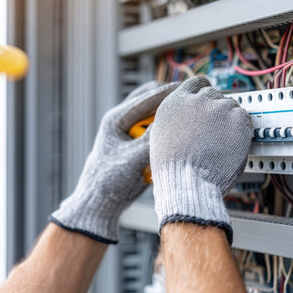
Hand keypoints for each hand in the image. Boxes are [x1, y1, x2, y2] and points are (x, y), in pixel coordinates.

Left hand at [50, 81, 178, 242]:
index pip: (146, 98)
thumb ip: (152, 141)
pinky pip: (157, 133)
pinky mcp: (138, 145)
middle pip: (152, 101)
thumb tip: (174, 124)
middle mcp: (123, 122)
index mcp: (116, 119)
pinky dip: (167, 133)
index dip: (169, 92)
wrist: (100, 203)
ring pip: (155, 117)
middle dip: (170, 100)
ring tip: (190, 116)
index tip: (190, 89)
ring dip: (169, 117)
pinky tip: (182, 136)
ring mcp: (131, 133)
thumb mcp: (132, 160)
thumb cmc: (108, 181)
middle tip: (192, 100)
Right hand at [150, 77, 252, 243]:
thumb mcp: (161, 135)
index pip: (196, 84)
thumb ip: (177, 118)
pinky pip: (245, 118)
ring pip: (231, 106)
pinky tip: (230, 145)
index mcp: (174, 102)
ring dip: (228, 121)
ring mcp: (218, 108)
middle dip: (215, 110)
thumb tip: (189, 115)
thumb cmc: (173, 167)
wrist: (186, 181)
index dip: (204, 93)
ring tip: (220, 143)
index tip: (208, 101)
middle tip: (215, 131)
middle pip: (214, 95)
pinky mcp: (238, 119)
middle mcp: (196, 100)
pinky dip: (241, 130)